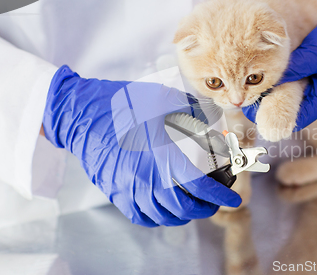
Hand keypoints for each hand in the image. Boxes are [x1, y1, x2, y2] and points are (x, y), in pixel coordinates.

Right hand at [43, 65, 240, 226]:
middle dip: (205, 208)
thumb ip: (192, 112)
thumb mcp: (164, 99)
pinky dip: (158, 217)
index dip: (220, 195)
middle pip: (183, 208)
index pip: (199, 185)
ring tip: (193, 205)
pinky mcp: (115, 191)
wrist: (82, 113)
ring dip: (183, 214)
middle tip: (214, 201)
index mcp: (161, 155)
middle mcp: (145, 178)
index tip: (234, 198)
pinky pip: (141, 216)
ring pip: (163, 215)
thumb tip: (212, 121)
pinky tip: (166, 209)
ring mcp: (128, 188)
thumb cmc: (123, 104)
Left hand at [243, 10, 316, 129]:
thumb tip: (270, 81)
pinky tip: (265, 82)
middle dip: (268, 108)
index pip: (294, 120)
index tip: (251, 109)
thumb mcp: (316, 52)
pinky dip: (279, 88)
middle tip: (246, 98)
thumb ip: (294, 68)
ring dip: (272, 98)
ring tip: (251, 91)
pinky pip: (292, 92)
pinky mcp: (312, 85)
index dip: (271, 116)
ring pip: (289, 103)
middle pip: (290, 114)